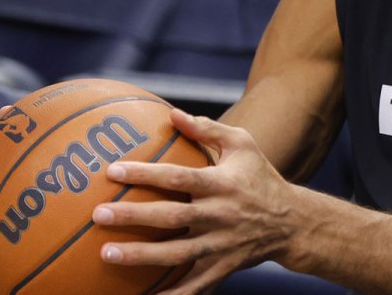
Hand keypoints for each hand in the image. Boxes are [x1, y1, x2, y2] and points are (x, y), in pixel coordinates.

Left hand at [91, 109, 297, 294]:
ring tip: (106, 254)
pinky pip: (194, 286)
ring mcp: (221, 245)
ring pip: (176, 254)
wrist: (293, 222)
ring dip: (140, 256)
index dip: (145, 174)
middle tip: (99, 214)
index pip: (178, 178)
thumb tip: (172, 113)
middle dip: (133, 216)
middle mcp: (220, 215)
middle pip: (171, 217)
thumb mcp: (242, 145)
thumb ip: (207, 129)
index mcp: (222, 184)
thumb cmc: (261, 177)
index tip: (113, 171)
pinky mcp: (223, 268)